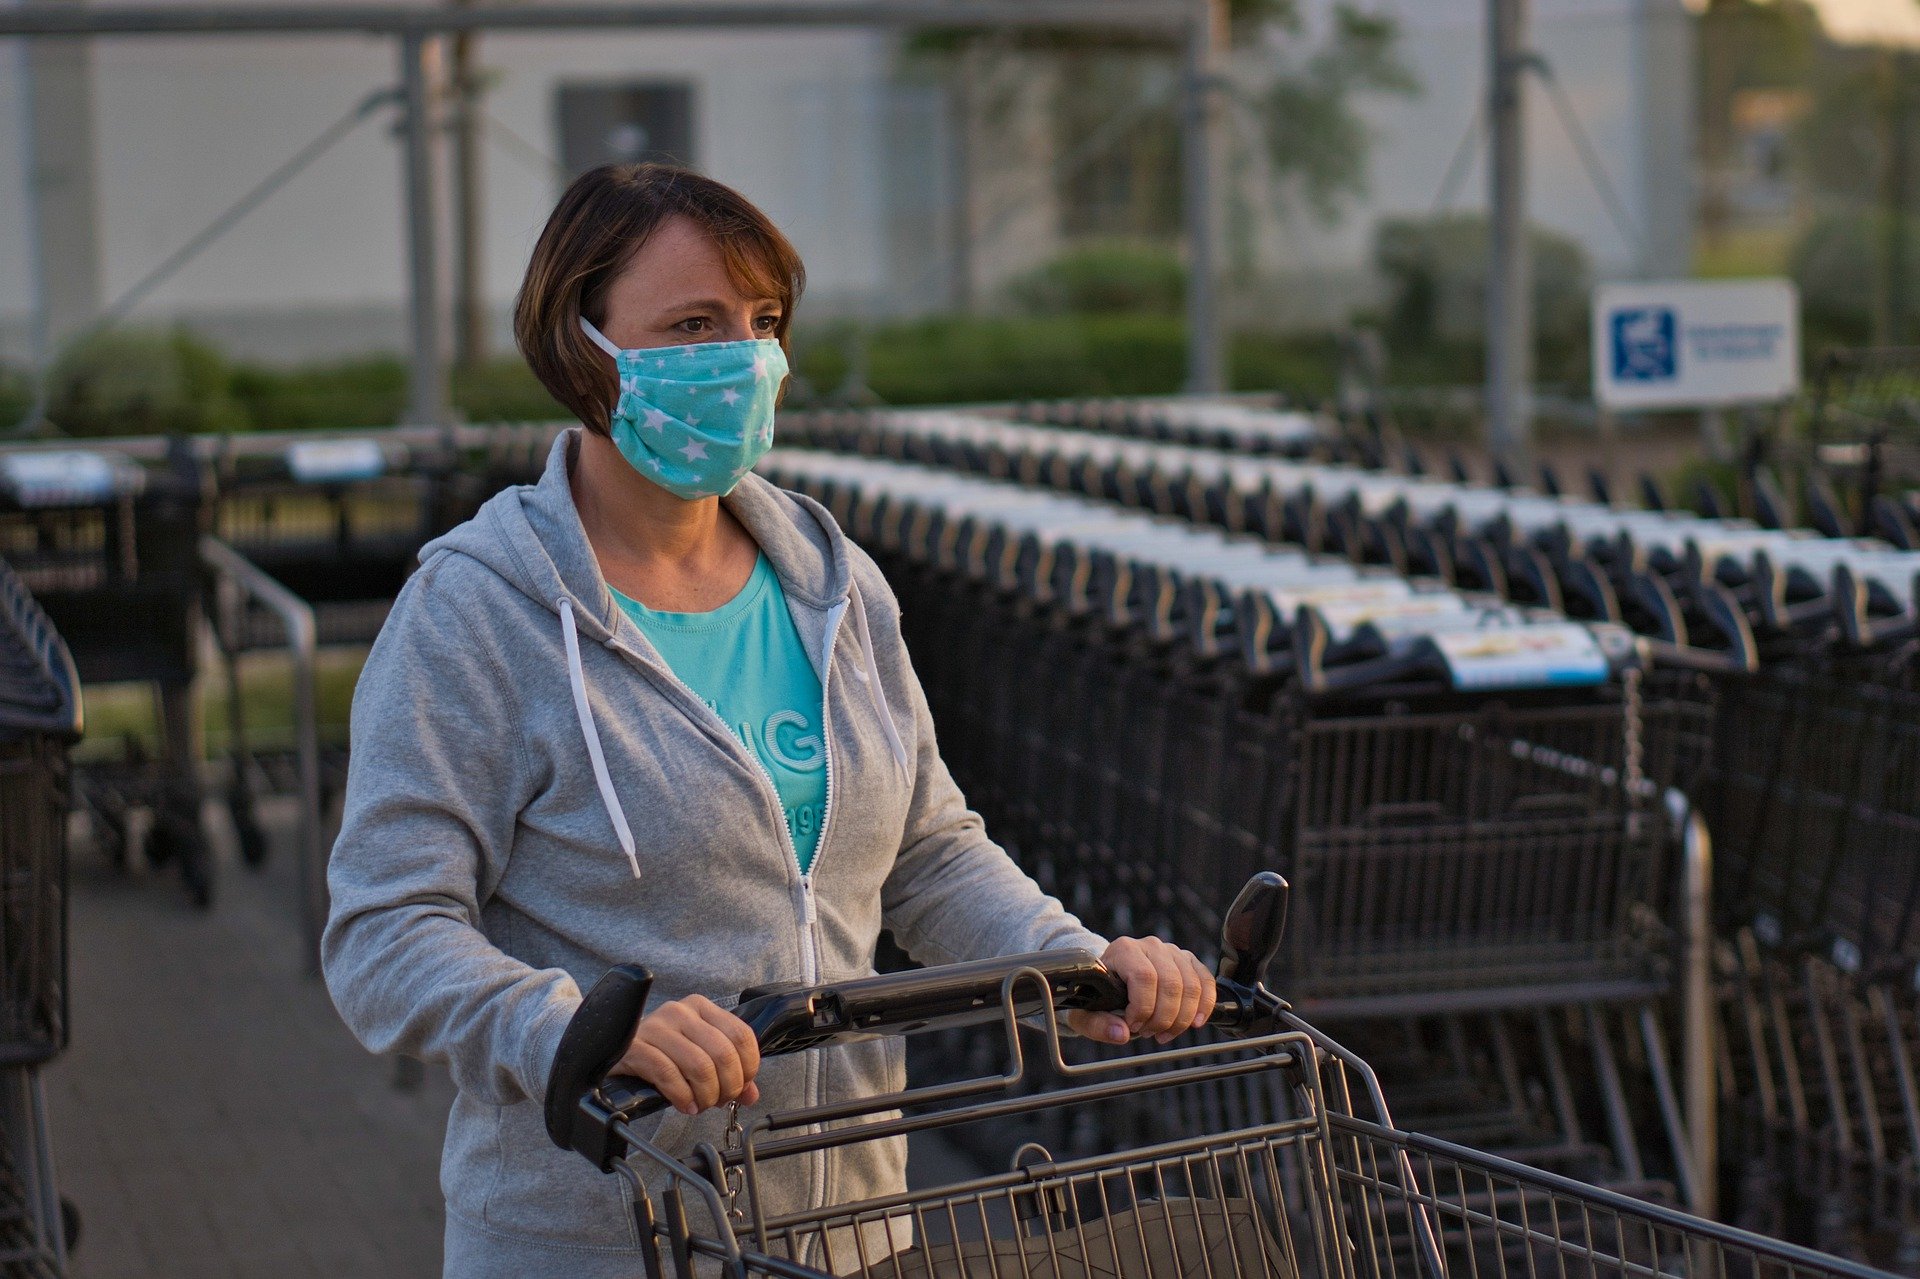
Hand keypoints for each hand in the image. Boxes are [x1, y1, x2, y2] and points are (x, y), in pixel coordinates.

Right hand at [615, 995, 761, 1114]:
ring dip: (706, 1096)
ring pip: (700, 1066)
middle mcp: (680, 1011)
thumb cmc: (661, 1054)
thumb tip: (751, 1095)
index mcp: (701, 1007)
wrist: (610, 1051)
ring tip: (700, 1105)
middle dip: (727, 1087)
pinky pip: (669, 1075)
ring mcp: (657, 1027)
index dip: (748, 1068)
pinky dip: (683, 1096)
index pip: (741, 1036)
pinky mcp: (636, 1047)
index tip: (740, 1088)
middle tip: (718, 1102)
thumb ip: (728, 1072)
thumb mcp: (697, 1056)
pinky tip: (685, 1106)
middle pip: (723, 1053)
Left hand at [1067, 936, 1217, 1045]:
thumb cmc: (1098, 996)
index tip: (1133, 1026)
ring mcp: (1172, 951)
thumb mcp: (1085, 1013)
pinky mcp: (1188, 961)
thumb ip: (1098, 1025)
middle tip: (1150, 1034)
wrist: (1109, 980)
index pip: (1144, 977)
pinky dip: (1204, 1006)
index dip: (1143, 1008)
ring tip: (1164, 1032)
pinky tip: (1194, 1023)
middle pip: (1171, 983)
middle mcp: (1149, 946)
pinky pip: (1206, 982)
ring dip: (1182, 1018)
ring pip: (1191, 985)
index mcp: (1123, 950)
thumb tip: (1121, 1034)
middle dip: (1164, 1018)